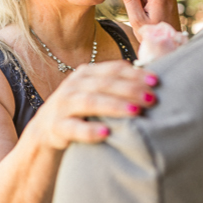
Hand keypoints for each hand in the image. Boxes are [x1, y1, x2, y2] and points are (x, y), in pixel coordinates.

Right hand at [29, 61, 158, 149]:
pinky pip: (73, 128)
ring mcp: (63, 105)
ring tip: (135, 111)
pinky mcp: (56, 126)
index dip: (135, 74)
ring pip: (90, 102)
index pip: (113, 69)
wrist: (46, 130)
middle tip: (152, 98)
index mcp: (86, 74)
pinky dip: (89, 130)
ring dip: (114, 105)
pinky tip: (106, 133)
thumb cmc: (81, 111)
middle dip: (130, 89)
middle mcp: (73, 86)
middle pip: (104, 84)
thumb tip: (153, 81)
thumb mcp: (95, 93)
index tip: (156, 81)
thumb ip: (116, 85)